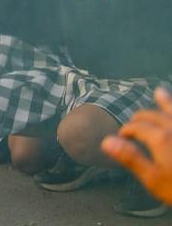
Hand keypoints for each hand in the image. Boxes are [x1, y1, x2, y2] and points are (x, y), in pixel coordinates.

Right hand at [103, 87, 171, 208]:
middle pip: (154, 116)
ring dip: (165, 102)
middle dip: (141, 117)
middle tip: (134, 121)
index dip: (127, 130)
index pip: (137, 127)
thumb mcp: (152, 178)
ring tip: (159, 93)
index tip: (121, 136)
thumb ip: (131, 157)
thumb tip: (105, 141)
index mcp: (160, 137)